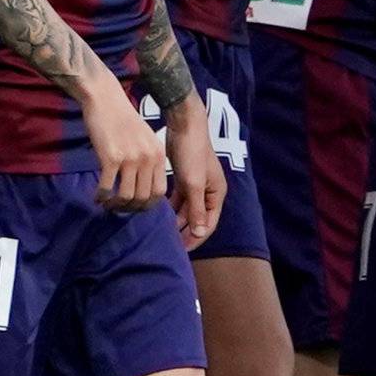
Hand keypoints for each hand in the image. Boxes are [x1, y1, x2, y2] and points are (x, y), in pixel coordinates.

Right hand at [82, 70, 168, 213]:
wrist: (106, 99)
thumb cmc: (123, 119)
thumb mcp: (145, 139)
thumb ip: (148, 160)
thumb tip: (143, 188)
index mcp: (158, 155)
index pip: (160, 192)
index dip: (147, 205)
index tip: (135, 206)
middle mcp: (148, 158)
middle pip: (143, 198)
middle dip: (129, 208)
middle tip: (117, 207)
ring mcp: (130, 159)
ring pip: (126, 197)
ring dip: (114, 205)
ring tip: (106, 203)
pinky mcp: (111, 158)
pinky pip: (107, 188)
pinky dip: (100, 196)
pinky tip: (96, 196)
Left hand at [161, 97, 225, 248]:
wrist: (184, 125)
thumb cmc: (192, 153)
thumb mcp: (193, 184)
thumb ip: (196, 209)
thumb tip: (198, 233)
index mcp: (216, 194)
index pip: (207, 224)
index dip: (196, 238)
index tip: (181, 250)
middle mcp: (209, 192)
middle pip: (197, 218)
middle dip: (185, 231)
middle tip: (168, 245)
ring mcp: (196, 185)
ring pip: (187, 209)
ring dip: (176, 220)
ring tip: (161, 233)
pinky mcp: (185, 178)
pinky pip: (179, 199)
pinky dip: (171, 207)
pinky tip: (159, 215)